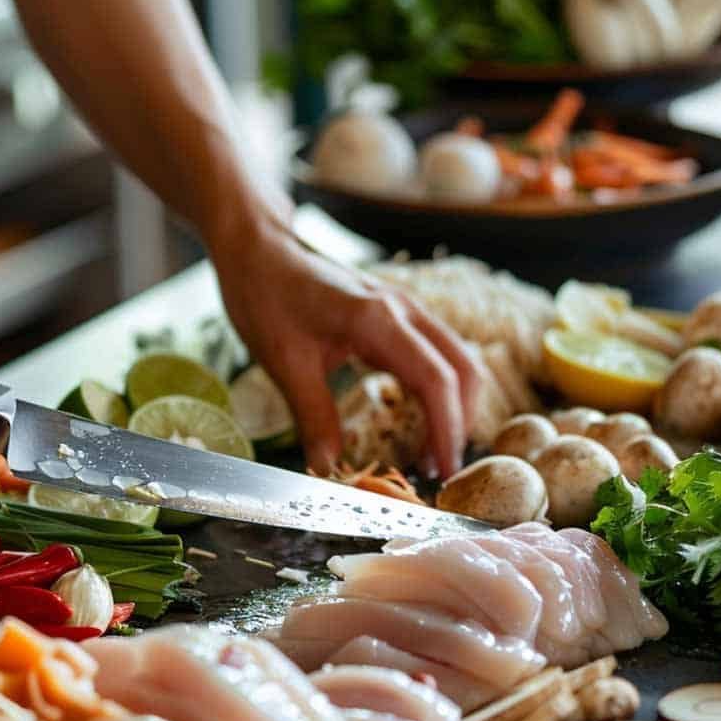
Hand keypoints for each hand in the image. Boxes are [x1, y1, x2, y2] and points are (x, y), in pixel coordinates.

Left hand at [209, 216, 481, 478]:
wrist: (258, 249)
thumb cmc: (266, 296)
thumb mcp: (284, 363)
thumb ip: (313, 417)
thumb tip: (328, 468)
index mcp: (377, 319)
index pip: (436, 379)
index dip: (446, 429)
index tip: (441, 470)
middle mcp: (403, 309)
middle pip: (463, 369)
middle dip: (459, 422)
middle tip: (436, 469)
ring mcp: (405, 308)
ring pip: (455, 359)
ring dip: (452, 405)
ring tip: (426, 451)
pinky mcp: (397, 313)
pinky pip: (435, 353)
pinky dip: (436, 389)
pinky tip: (413, 418)